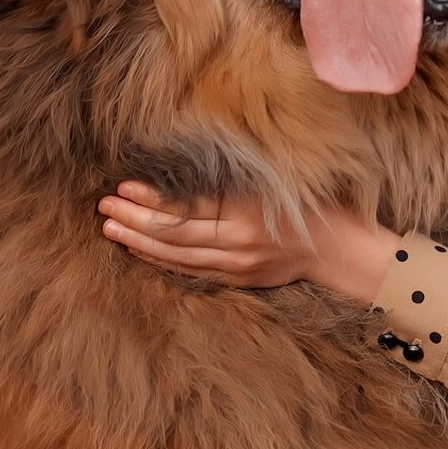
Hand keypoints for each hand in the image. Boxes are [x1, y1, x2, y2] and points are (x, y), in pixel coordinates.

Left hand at [98, 182, 399, 303]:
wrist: (343, 251)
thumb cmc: (315, 206)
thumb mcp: (278, 184)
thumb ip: (237, 181)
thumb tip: (189, 169)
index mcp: (247, 218)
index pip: (186, 210)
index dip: (152, 200)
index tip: (123, 186)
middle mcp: (238, 246)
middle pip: (174, 236)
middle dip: (135, 220)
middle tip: (104, 206)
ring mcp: (237, 266)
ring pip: (177, 258)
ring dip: (139, 242)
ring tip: (110, 227)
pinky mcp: (239, 279)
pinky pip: (191, 272)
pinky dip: (162, 261)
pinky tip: (139, 249)